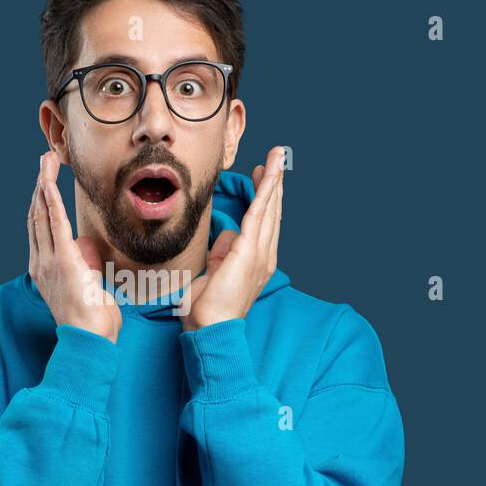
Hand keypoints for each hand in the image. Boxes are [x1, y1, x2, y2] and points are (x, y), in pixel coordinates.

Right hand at [28, 150, 122, 343]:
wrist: (88, 340)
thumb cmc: (93, 322)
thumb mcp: (88, 289)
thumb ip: (86, 269)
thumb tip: (89, 256)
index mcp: (44, 270)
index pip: (40, 229)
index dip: (42, 202)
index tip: (45, 182)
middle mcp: (40, 262)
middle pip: (36, 216)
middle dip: (40, 185)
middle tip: (44, 161)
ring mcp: (49, 261)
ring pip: (42, 214)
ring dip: (43, 184)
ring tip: (45, 161)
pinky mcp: (62, 260)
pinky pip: (54, 224)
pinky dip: (51, 200)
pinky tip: (47, 182)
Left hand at [180, 145, 284, 331]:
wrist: (210, 328)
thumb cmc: (208, 308)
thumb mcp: (215, 272)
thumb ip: (223, 252)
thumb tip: (226, 236)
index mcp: (257, 261)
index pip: (264, 223)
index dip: (266, 198)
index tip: (263, 176)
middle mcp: (265, 256)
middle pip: (272, 211)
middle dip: (274, 182)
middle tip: (276, 157)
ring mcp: (260, 253)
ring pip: (269, 208)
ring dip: (274, 180)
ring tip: (277, 157)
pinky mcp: (250, 251)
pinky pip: (260, 214)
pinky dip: (266, 191)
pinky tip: (269, 174)